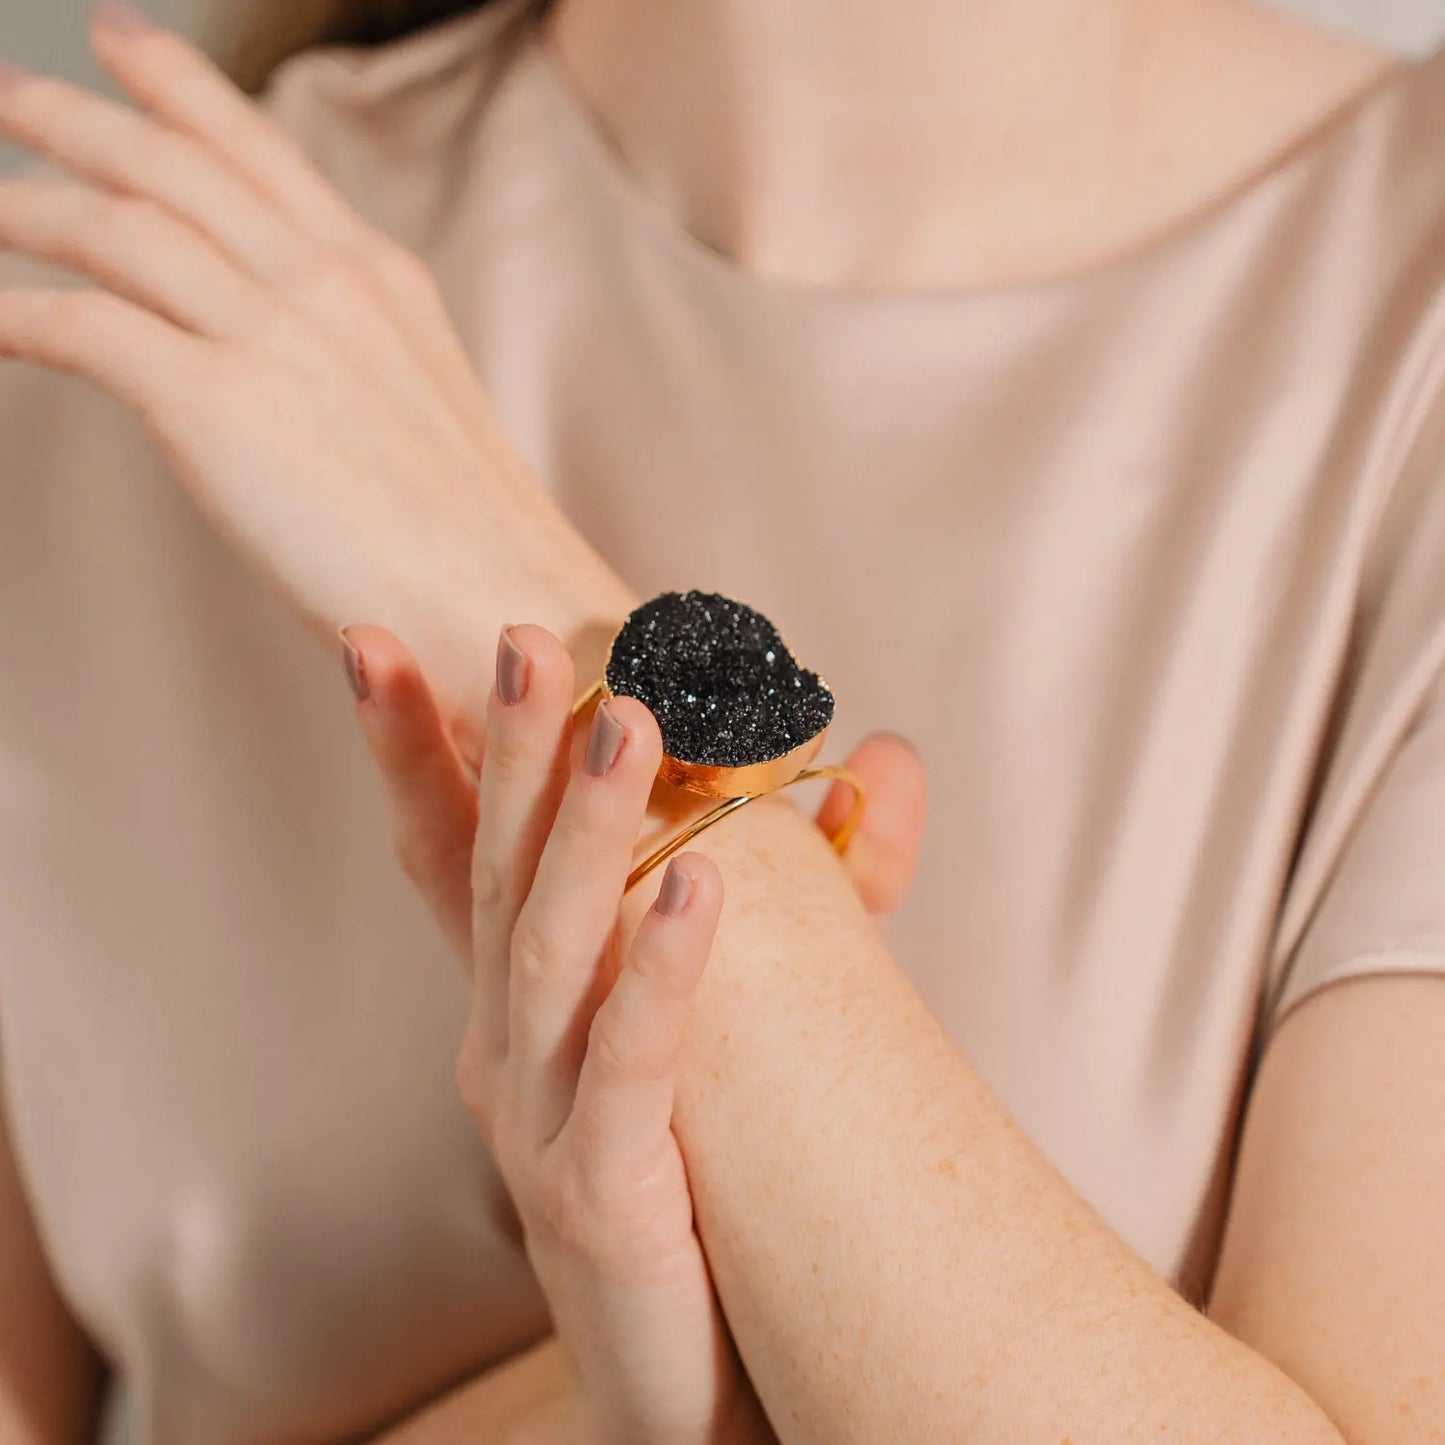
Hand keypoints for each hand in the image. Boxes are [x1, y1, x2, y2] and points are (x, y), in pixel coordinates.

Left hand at [0, 5, 626, 719]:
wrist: (507, 603)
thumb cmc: (474, 542)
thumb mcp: (423, 411)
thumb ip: (354, 364)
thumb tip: (293, 375)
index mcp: (379, 280)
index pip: (261, 153)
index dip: (183, 88)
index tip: (126, 45)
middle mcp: (325, 281)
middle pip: (175, 164)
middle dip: (80, 119)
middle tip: (14, 96)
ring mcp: (273, 334)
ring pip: (116, 227)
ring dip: (29, 207)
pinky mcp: (217, 403)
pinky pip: (82, 325)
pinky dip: (15, 315)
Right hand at [340, 622, 927, 1444]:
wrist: (690, 1370)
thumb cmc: (712, 1167)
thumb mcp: (753, 1007)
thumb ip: (823, 882)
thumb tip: (884, 754)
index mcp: (523, 1001)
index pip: (455, 855)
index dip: (413, 753)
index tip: (377, 644)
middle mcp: (507, 1045)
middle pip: (502, 874)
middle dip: (511, 752)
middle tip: (522, 637)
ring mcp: (539, 1120)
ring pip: (555, 951)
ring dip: (588, 833)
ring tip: (626, 721)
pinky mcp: (601, 1190)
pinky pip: (629, 1065)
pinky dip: (661, 975)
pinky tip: (700, 891)